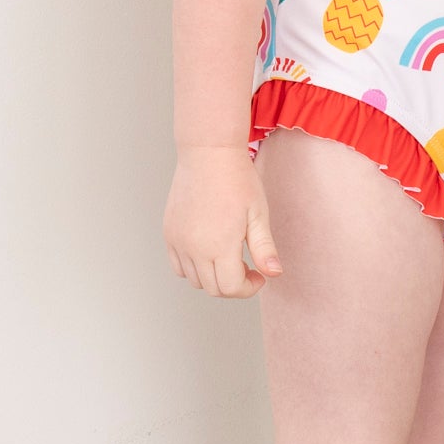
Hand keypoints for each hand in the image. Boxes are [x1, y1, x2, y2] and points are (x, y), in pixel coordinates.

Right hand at [164, 146, 281, 297]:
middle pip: (213, 288)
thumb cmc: (238, 181)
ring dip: (214, 277)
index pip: (230, 288)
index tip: (260, 275)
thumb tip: (274, 274)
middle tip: (248, 265)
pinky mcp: (169, 233)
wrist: (208, 154)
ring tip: (229, 255)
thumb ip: (264, 249)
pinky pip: (178, 266)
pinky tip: (209, 250)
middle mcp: (194, 248)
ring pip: (194, 280)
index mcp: (219, 245)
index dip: (249, 288)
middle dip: (234, 284)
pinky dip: (193, 268)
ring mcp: (178, 242)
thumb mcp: (258, 215)